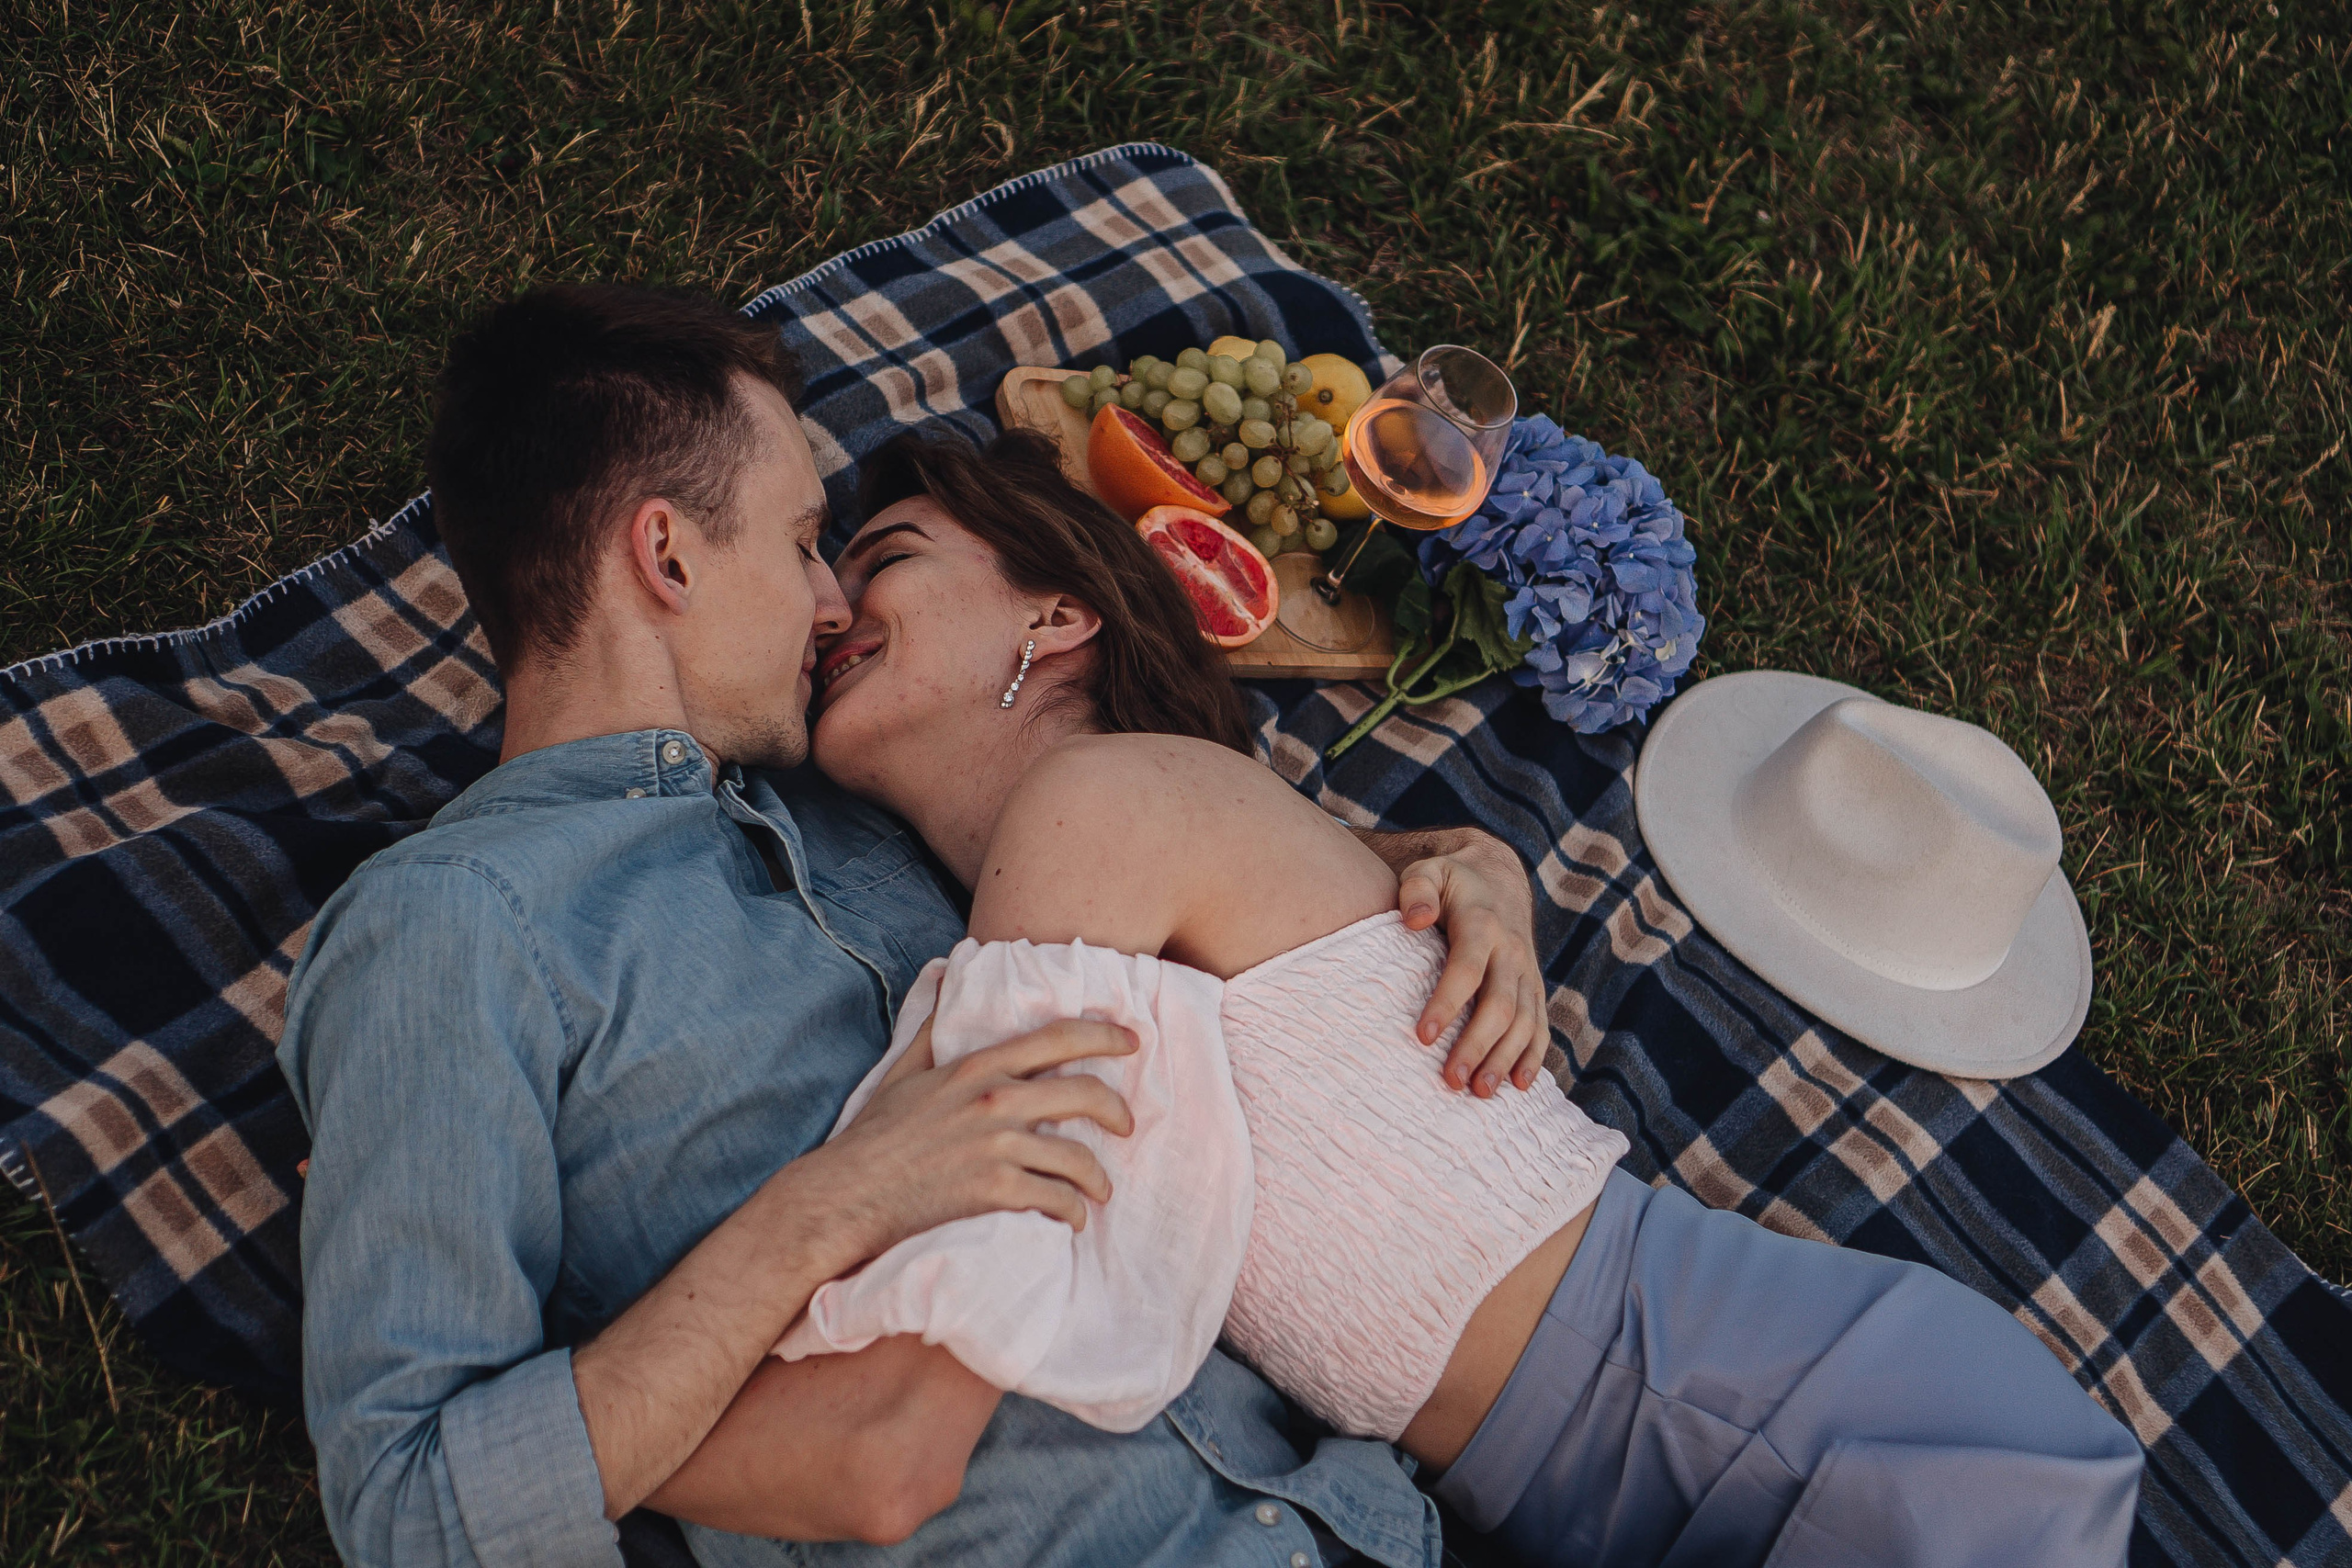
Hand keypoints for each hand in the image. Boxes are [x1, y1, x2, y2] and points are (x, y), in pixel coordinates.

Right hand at [791, 1018, 1136, 1269]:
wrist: (847, 1195)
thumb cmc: (874, 1137)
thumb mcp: (902, 1072)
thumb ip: (932, 1025)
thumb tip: (943, 973)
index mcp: (977, 1069)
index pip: (1057, 1038)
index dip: (1103, 1035)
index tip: (1132, 1041)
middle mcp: (995, 1101)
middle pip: (1085, 1094)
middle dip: (1118, 1111)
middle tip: (1126, 1127)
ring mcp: (997, 1147)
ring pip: (1078, 1158)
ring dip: (1097, 1180)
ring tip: (1097, 1192)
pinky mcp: (995, 1191)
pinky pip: (1058, 1200)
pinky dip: (1072, 1214)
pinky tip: (1071, 1220)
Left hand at [1396, 835, 1546, 1096]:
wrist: (1496, 877)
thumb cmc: (1449, 881)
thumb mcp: (1429, 872)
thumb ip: (1417, 890)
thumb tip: (1415, 920)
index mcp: (1483, 925)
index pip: (1467, 969)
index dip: (1447, 1003)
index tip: (1422, 1036)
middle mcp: (1512, 951)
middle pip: (1500, 1006)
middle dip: (1477, 1045)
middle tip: (1451, 1081)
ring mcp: (1527, 973)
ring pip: (1523, 1022)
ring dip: (1504, 1060)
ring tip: (1478, 1093)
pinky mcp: (1534, 989)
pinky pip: (1540, 1026)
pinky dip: (1532, 1057)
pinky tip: (1517, 1086)